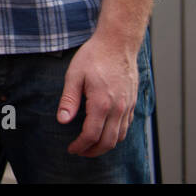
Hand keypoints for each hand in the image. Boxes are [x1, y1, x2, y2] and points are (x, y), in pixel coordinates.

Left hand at [56, 33, 138, 156]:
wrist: (117, 44)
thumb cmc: (94, 57)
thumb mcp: (74, 76)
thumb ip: (69, 100)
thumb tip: (62, 120)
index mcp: (101, 103)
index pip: (91, 135)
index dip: (80, 146)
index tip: (71, 148)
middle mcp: (118, 108)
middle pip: (108, 141)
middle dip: (93, 151)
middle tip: (80, 151)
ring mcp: (128, 106)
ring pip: (120, 136)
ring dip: (106, 145)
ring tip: (91, 146)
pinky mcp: (133, 103)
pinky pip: (127, 126)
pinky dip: (117, 135)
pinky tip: (105, 132)